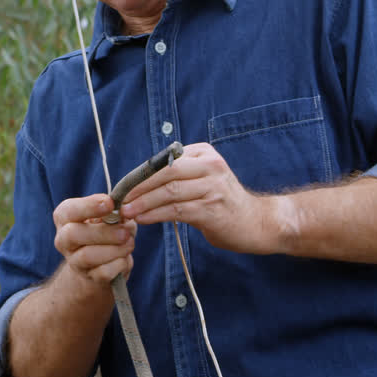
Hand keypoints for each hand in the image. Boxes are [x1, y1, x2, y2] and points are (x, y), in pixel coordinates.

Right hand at [52, 192, 135, 284]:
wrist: (99, 266)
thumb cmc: (106, 232)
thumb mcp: (110, 217)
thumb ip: (116, 212)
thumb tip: (125, 212)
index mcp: (65, 218)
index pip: (68, 210)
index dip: (89, 206)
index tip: (110, 203)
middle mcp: (64, 239)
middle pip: (73, 234)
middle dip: (103, 232)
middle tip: (124, 232)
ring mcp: (74, 261)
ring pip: (87, 256)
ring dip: (114, 249)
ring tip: (129, 243)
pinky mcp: (89, 278)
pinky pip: (103, 272)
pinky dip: (119, 264)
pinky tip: (125, 258)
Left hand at [120, 142, 284, 254]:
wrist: (257, 222)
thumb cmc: (224, 202)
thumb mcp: (204, 178)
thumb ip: (179, 175)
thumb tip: (140, 182)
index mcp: (204, 154)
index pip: (164, 161)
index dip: (140, 175)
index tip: (122, 187)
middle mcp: (210, 166)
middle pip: (165, 174)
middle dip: (138, 188)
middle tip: (119, 200)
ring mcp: (213, 187)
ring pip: (169, 192)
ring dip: (144, 203)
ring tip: (127, 212)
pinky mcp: (213, 209)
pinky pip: (177, 211)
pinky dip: (157, 215)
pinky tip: (144, 220)